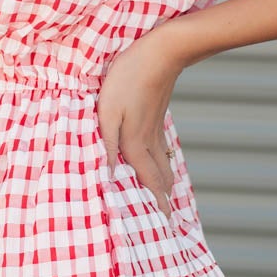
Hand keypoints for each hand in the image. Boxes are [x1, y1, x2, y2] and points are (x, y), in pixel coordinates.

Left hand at [97, 29, 185, 221]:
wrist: (163, 50)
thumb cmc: (128, 77)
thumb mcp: (108, 109)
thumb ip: (107, 143)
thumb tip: (110, 175)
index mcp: (136, 143)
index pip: (148, 183)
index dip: (156, 205)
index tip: (165, 227)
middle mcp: (150, 140)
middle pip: (160, 178)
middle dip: (164, 201)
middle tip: (168, 221)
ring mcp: (157, 127)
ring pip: (164, 164)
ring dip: (166, 184)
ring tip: (167, 199)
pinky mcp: (158, 115)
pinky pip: (162, 149)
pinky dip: (165, 164)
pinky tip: (164, 163)